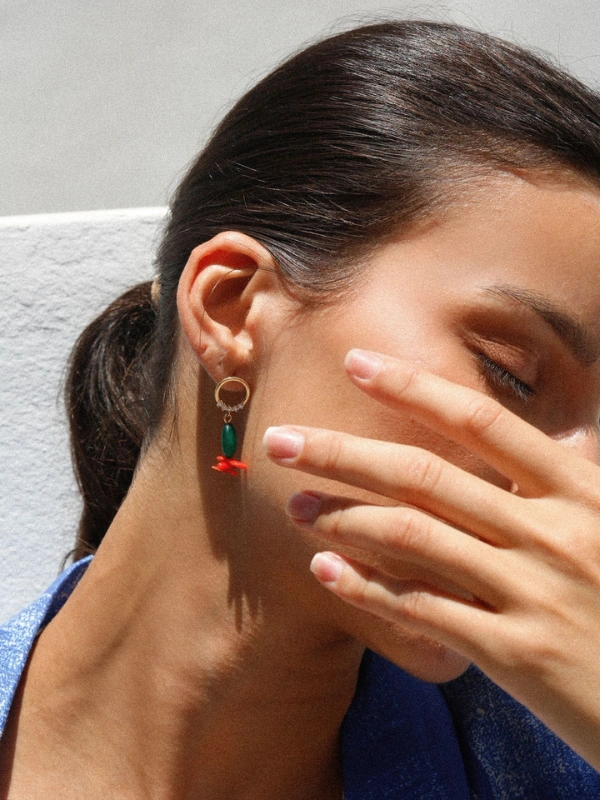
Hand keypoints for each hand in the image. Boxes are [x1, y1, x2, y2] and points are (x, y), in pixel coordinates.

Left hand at [263, 348, 599, 770]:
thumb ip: (585, 478)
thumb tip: (563, 434)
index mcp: (579, 491)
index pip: (482, 422)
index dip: (414, 387)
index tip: (355, 363)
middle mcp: (552, 532)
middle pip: (425, 476)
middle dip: (342, 453)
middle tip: (279, 440)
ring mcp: (533, 593)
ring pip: (413, 538)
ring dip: (343, 518)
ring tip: (296, 506)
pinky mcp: (517, 654)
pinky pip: (424, 610)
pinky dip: (368, 588)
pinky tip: (327, 572)